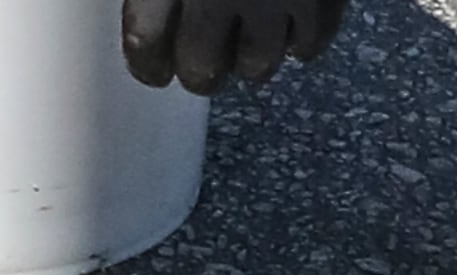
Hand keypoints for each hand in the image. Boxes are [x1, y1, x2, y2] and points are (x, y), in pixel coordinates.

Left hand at [123, 0, 343, 92]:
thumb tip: (153, 23)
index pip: (146, 43)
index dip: (149, 64)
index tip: (155, 70)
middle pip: (201, 69)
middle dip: (201, 72)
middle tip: (203, 62)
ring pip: (257, 66)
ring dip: (253, 59)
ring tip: (252, 38)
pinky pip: (310, 46)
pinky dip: (303, 41)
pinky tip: (292, 21)